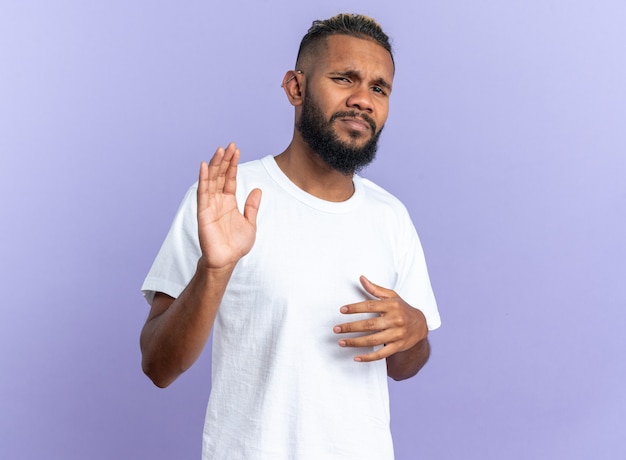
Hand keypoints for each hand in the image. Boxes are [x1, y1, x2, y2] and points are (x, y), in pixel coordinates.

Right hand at [197, 142, 261, 269]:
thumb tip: (257, 189)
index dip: (233, 165)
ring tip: (219, 150)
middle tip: (229, 145)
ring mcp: (209, 205)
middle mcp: (218, 201)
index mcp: (229, 202)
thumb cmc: (236, 245)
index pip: (230, 179)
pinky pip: (203, 192)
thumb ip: (252, 207)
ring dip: (215, 165)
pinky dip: (203, 178)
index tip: (236, 150)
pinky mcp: (203, 211)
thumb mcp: (250, 223)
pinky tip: (204, 166)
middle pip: (221, 176)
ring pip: (211, 180)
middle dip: (225, 160)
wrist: (226, 260)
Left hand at [333, 276, 427, 361]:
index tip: (342, 310)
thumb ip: (375, 289)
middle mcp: (395, 320)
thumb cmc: (402, 308)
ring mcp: (397, 335)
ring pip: (373, 340)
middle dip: (351, 327)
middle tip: (336, 328)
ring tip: (341, 342)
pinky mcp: (397, 347)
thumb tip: (361, 278)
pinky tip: (356, 357)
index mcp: (392, 306)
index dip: (355, 308)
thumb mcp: (392, 296)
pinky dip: (368, 357)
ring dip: (355, 342)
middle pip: (369, 324)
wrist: (421, 326)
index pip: (370, 306)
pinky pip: (381, 354)